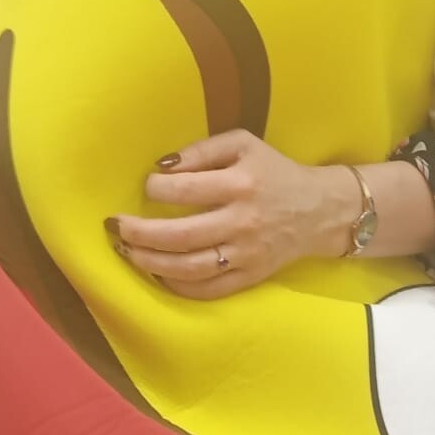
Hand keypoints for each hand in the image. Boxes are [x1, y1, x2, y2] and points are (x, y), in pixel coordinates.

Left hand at [108, 131, 359, 298]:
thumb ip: (202, 151)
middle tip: (115, 227)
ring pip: (190, 268)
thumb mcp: (243, 144)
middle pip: (180, 235)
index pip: (185, 190)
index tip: (146, 187)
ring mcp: (246, 255)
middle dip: (140, 234)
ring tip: (128, 252)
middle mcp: (242, 222)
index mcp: (240, 184)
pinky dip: (178, 286)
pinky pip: (208, 290)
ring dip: (151, 262)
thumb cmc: (274, 172)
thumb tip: (162, 167)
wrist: (319, 210)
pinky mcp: (250, 277)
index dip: (156, 189)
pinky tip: (159, 274)